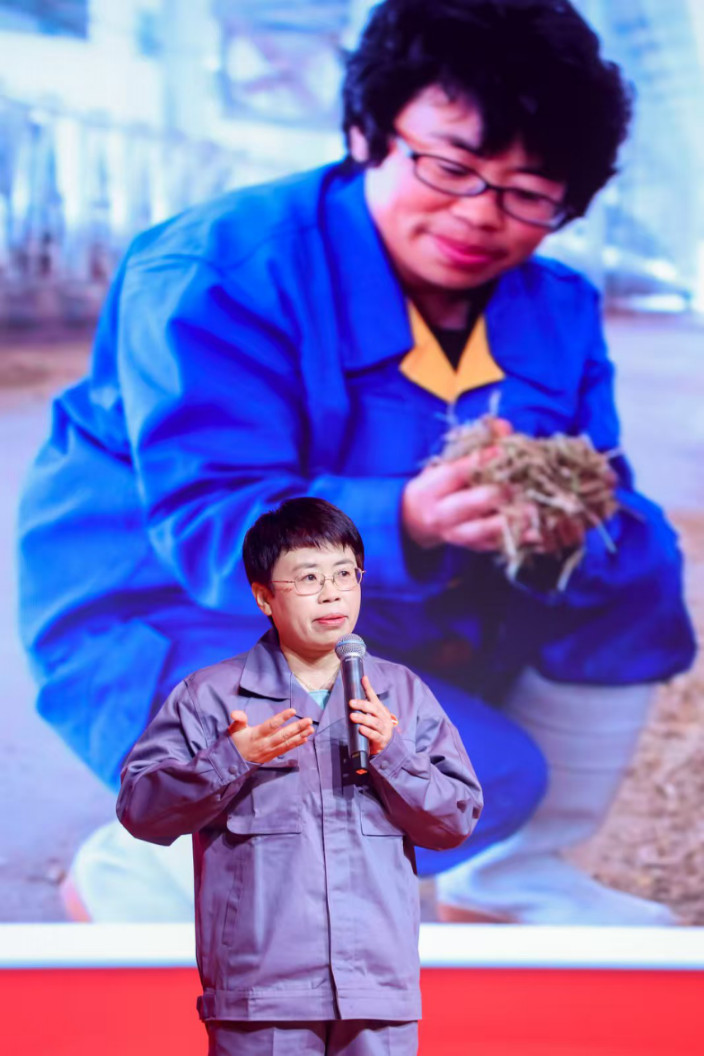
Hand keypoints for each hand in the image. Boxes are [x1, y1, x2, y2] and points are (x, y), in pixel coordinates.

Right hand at [229, 708, 313, 763]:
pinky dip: (296, 744)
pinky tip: (305, 738)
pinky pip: (286, 749)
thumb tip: (235, 713)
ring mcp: (271, 750)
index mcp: (257, 734)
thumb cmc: (236, 742)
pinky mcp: (273, 755)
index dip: (282, 718)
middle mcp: (266, 743)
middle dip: (297, 727)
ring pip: (287, 742)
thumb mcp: (234, 729)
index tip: (293, 711)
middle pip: (283, 735)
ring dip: (300, 735)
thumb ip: (238, 720)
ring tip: (311, 729)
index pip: (271, 725)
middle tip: (309, 720)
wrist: (234, 762)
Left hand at [349, 677, 394, 755]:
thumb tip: (351, 698)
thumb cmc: (376, 729)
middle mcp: (384, 718)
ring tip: (352, 716)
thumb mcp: (371, 718)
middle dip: (363, 705)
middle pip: (374, 709)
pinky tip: (360, 729)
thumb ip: (364, 709)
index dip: (368, 688)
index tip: (363, 679)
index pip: (374, 698)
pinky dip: (368, 732)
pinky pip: (375, 735)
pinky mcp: (382, 740)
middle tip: (351, 703)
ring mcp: (384, 730)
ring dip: (363, 718)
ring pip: (374, 722)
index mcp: (381, 711)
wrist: (385, 747)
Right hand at [402, 421, 538, 551]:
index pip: (455, 472)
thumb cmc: (437, 486)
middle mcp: (440, 514)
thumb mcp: (445, 463)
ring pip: (483, 530)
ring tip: (532, 510)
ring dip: (510, 520)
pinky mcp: (471, 547)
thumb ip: (474, 445)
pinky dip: (517, 540)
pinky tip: (536, 533)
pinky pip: (495, 546)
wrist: (416, 522)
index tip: (504, 450)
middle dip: (497, 493)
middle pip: (470, 504)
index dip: (481, 460)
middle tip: (521, 483)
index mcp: (430, 489)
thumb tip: (503, 426)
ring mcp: (455, 534)